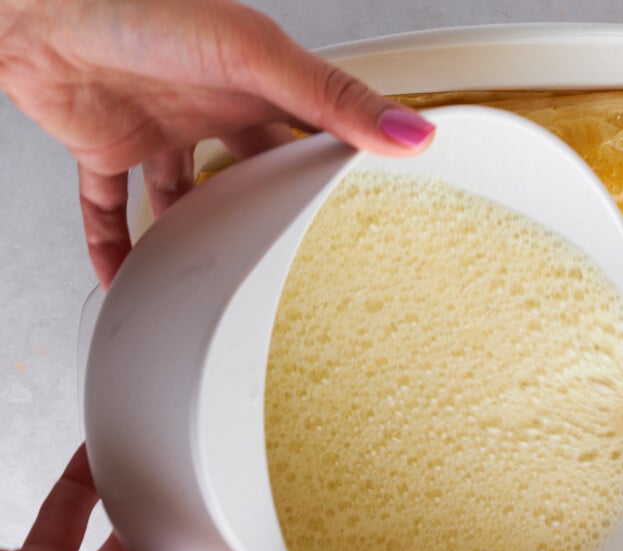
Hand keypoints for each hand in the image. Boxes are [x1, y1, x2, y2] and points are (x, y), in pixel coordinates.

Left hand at [0, 0, 433, 287]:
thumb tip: (413, 133)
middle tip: (306, 253)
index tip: (379, 204)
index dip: (346, 163)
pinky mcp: (104, 147)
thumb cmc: (136, 8)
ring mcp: (158, 127)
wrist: (36, 7)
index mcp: (258, 80)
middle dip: (277, 207)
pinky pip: (112, 208)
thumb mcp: (258, 56)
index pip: (317, 128)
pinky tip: (133, 277)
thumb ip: (334, 99)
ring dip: (201, 234)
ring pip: (188, 195)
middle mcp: (210, 104)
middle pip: (256, 169)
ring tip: (227, 279)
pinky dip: (119, 245)